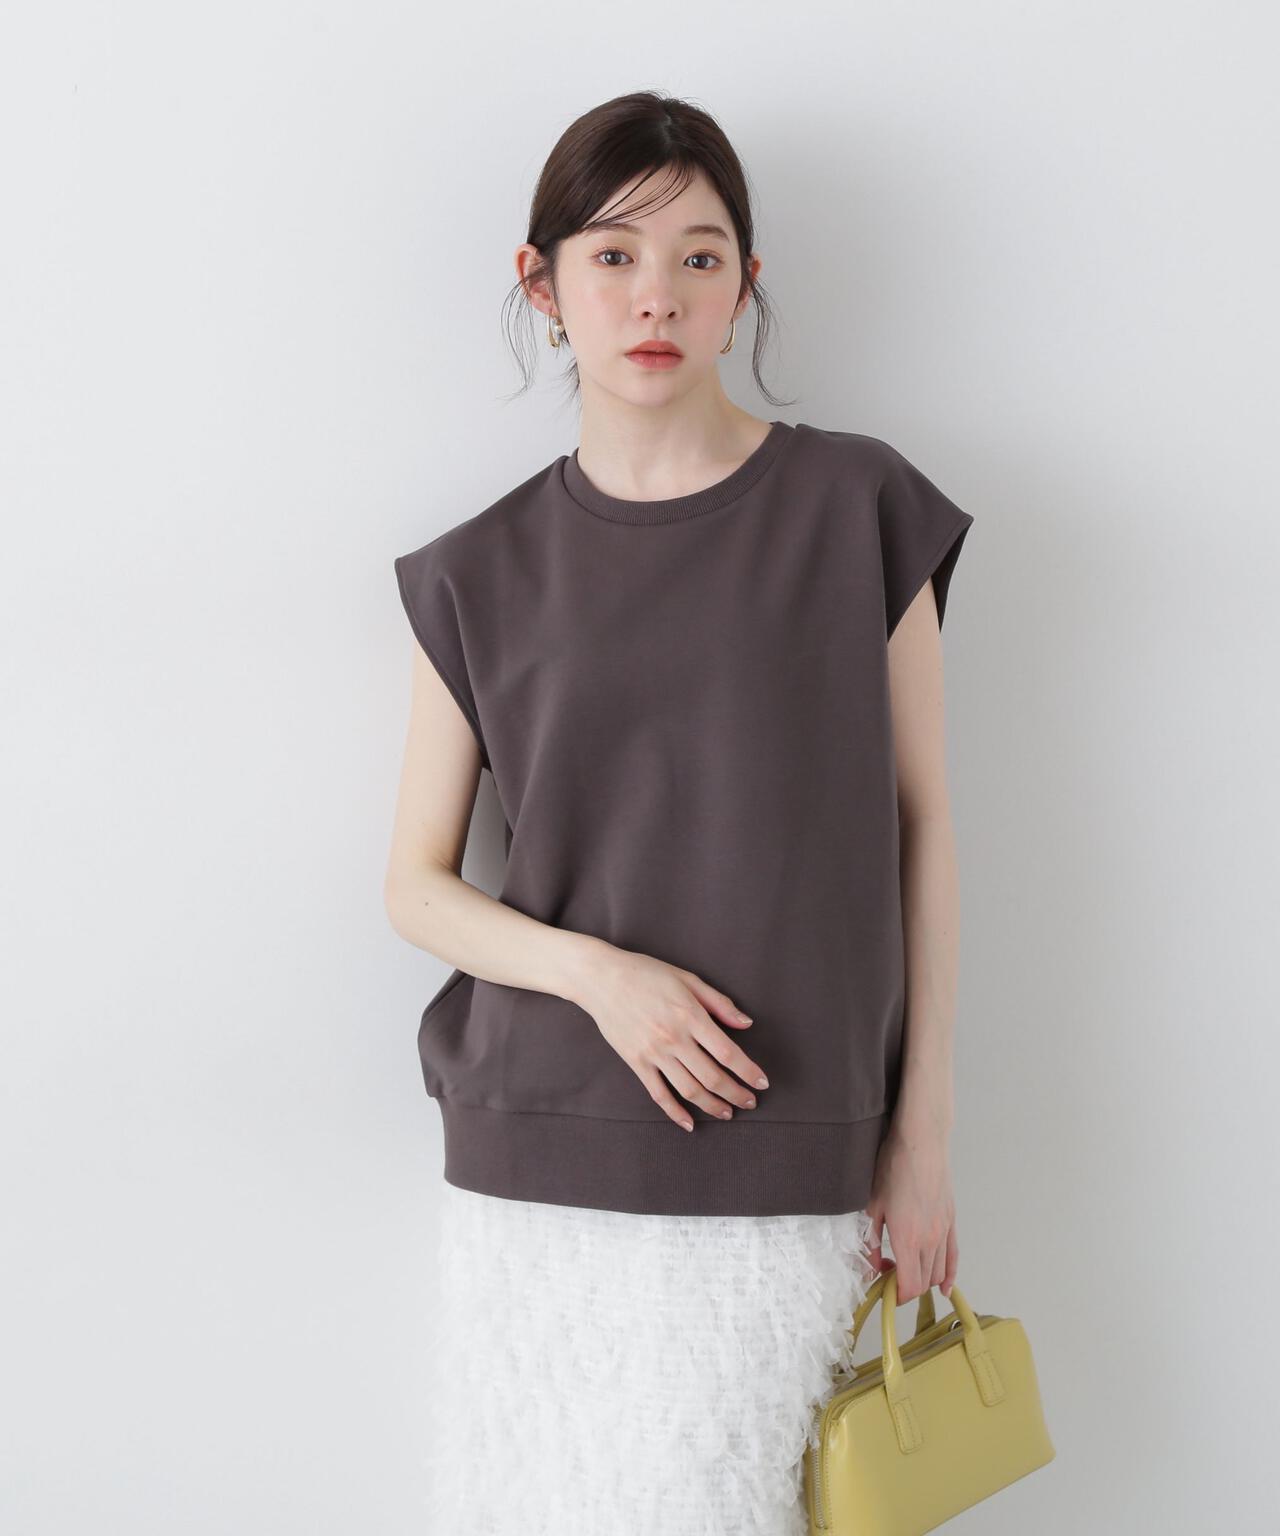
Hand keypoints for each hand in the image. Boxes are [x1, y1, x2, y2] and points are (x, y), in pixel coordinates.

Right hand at [579, 946, 767, 1129]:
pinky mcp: (636, 1062)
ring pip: (689, 1089)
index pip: (728, 1053)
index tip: (761, 1083)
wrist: (602, 978)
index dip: (748, 1072)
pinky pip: (659, 1094)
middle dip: (736, 1094)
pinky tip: (688, 1123)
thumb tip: (746, 1024)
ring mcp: (654, 1053)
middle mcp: (674, 1038)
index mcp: (691, 1016)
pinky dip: (675, 1112)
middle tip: (750, 1102)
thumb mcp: (688, 979)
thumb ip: (719, 1003)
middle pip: (712, 1077)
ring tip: (727, 1113)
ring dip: (712, 1106)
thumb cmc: (647, 973)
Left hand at [864, 1112, 958, 1302]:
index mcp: (907, 1239)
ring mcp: (943, 1232)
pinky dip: (949, 1275)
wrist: (921, 1145)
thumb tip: (870, 1268)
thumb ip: (870, 1242)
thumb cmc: (892, 1169)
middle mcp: (929, 1240)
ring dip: (922, 1280)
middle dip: (905, 1286)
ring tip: (906, 1269)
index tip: (884, 1289)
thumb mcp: (872, 1205)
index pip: (909, 1286)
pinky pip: (953, 1257)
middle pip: (923, 1282)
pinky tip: (944, 1286)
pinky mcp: (951, 1222)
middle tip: (888, 1274)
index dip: (897, 1296)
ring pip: (938, 1272)